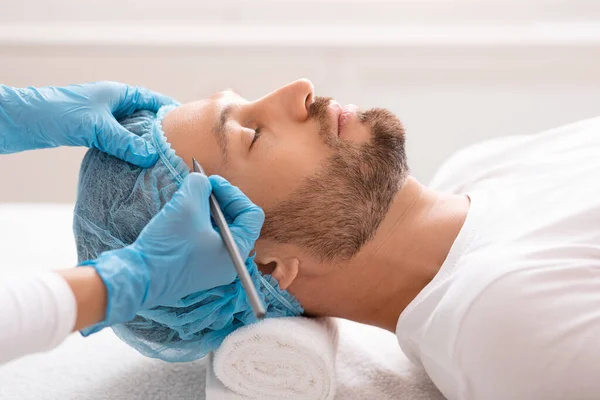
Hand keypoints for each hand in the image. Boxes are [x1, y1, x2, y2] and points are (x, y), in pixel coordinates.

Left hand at [0, 81, 176, 166]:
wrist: (21, 121)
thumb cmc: (57, 113)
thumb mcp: (96, 127)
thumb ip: (124, 142)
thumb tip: (151, 156)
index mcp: (119, 93)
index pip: (154, 99)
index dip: (171, 110)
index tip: (188, 125)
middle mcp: (114, 104)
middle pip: (146, 117)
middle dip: (161, 132)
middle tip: (178, 148)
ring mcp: (104, 118)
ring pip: (133, 131)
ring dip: (144, 144)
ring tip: (161, 159)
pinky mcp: (95, 132)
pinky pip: (120, 141)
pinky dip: (130, 150)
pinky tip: (137, 163)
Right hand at [80, 174, 264, 332]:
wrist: (137, 278)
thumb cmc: (169, 245)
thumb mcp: (187, 204)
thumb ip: (200, 185)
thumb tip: (202, 181)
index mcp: (237, 251)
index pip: (251, 214)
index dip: (233, 193)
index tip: (212, 183)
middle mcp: (229, 263)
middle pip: (236, 221)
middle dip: (220, 200)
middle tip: (200, 188)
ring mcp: (212, 268)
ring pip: (218, 230)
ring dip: (205, 210)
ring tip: (186, 200)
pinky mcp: (194, 269)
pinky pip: (204, 240)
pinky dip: (196, 224)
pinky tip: (179, 217)